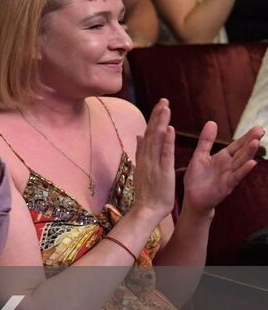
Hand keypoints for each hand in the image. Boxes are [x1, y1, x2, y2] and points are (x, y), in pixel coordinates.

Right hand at [132, 99, 175, 220]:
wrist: (146, 210)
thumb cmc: (147, 192)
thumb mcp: (142, 168)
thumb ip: (140, 151)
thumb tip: (138, 135)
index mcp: (143, 156)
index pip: (148, 134)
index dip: (154, 118)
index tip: (160, 105)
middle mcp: (146, 158)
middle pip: (151, 133)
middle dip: (157, 116)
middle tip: (164, 100)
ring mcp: (153, 164)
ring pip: (157, 140)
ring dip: (160, 123)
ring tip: (165, 108)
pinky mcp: (163, 172)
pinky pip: (165, 154)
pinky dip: (167, 141)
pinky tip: (169, 128)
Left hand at [182, 122, 260, 215]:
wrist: (193, 198)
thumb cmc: (197, 178)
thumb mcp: (199, 155)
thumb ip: (206, 140)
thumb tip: (212, 122)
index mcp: (223, 157)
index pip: (237, 145)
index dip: (246, 136)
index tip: (257, 127)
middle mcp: (229, 165)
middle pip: (242, 151)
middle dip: (251, 141)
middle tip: (261, 130)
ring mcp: (229, 175)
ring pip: (241, 162)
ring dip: (249, 153)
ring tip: (256, 142)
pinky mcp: (227, 185)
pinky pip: (236, 176)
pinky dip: (244, 170)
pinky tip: (252, 163)